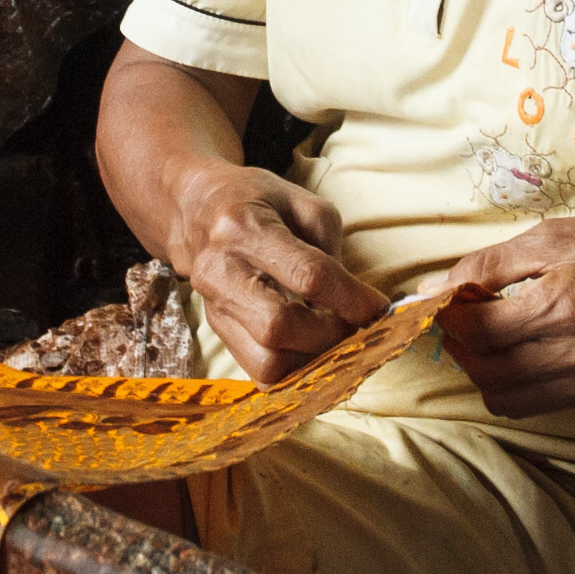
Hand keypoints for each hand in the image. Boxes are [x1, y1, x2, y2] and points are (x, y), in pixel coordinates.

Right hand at [166, 164, 381, 372]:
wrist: (196, 209)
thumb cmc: (257, 201)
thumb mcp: (301, 204)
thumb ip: (331, 251)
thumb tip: (359, 306)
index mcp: (244, 228)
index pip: (306, 275)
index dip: (350, 299)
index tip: (378, 309)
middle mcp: (219, 271)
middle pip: (278, 327)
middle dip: (328, 334)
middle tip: (352, 324)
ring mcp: (212, 306)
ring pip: (267, 362)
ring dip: (312, 358)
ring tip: (330, 336)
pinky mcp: (216, 330)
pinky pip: (259, 371)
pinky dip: (294, 369)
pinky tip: (309, 346)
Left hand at [434, 209, 574, 420]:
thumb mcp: (555, 235)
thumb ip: (490, 264)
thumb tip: (435, 288)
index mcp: (564, 304)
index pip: (475, 331)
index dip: (444, 315)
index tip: (436, 298)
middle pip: (483, 369)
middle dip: (456, 343)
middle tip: (457, 313)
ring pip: (502, 395)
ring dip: (480, 368)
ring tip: (486, 332)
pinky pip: (531, 403)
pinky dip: (509, 383)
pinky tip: (514, 351)